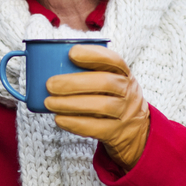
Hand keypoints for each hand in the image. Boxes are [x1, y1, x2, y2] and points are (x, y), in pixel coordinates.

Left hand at [44, 45, 149, 170]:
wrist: (135, 130)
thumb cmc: (112, 98)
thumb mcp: (111, 81)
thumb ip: (91, 72)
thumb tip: (53, 63)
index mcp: (123, 74)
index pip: (113, 60)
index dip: (93, 55)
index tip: (71, 53)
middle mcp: (127, 91)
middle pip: (105, 83)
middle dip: (74, 82)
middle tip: (50, 84)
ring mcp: (124, 112)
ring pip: (101, 106)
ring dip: (71, 104)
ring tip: (50, 102)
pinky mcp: (116, 132)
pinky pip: (96, 128)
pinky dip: (75, 123)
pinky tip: (59, 119)